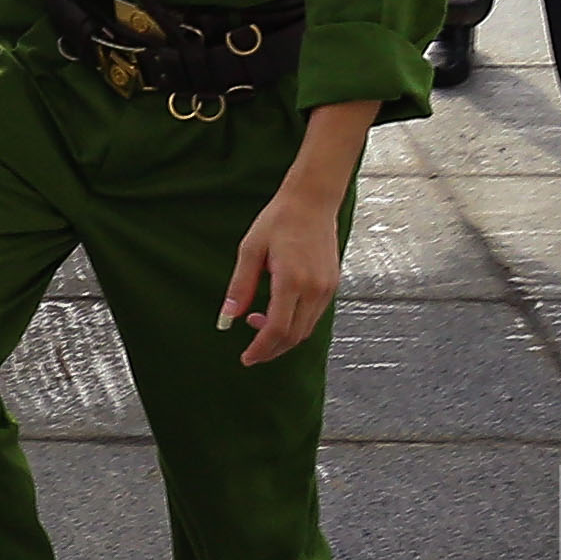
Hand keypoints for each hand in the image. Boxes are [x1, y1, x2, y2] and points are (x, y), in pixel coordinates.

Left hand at [221, 182, 347, 364]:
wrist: (312, 201)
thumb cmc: (279, 220)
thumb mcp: (250, 249)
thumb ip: (240, 285)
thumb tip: (228, 316)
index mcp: (291, 280)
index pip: (277, 329)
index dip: (261, 349)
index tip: (246, 358)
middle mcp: (314, 288)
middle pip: (294, 336)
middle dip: (271, 349)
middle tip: (251, 351)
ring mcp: (327, 288)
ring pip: (306, 329)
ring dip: (283, 337)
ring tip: (258, 323)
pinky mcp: (332, 285)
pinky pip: (314, 316)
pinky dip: (296, 324)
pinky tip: (278, 313)